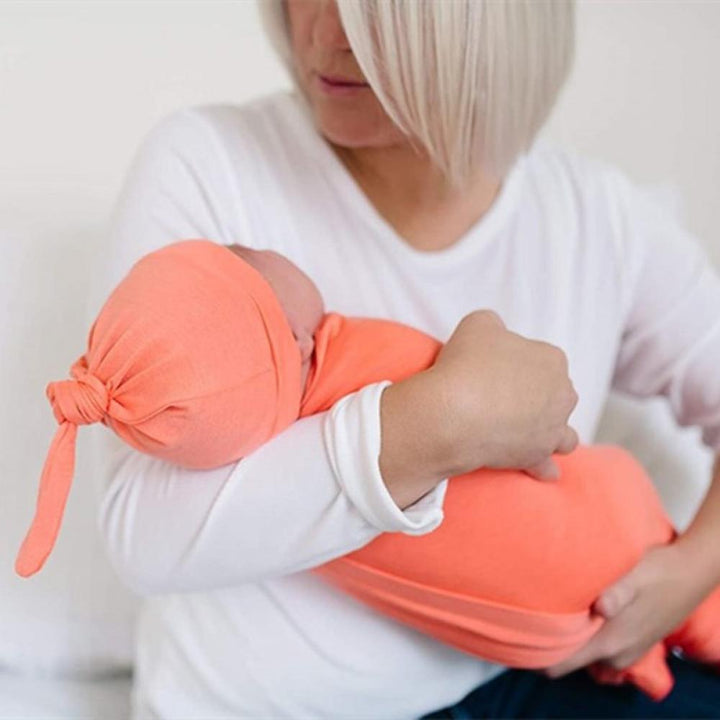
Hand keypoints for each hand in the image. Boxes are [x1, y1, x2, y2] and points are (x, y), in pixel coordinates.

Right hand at [428, 309, 578, 478]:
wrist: (454, 412)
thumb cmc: (466, 364)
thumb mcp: (478, 324)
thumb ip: (495, 325)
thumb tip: (497, 335)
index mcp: (553, 359)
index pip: (541, 357)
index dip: (517, 363)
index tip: (494, 370)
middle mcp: (562, 394)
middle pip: (555, 393)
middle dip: (538, 396)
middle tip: (504, 399)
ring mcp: (552, 428)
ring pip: (563, 431)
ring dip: (552, 431)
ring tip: (531, 433)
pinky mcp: (536, 456)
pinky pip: (547, 465)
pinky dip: (543, 467)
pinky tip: (541, 470)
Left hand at [544, 544, 708, 677]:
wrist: (691, 571)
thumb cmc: (659, 571)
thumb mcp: (635, 576)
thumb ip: (616, 594)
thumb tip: (601, 607)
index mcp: (612, 641)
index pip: (565, 664)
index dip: (540, 654)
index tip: (520, 638)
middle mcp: (618, 653)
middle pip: (571, 659)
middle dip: (554, 642)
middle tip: (532, 614)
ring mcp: (628, 650)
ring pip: (587, 652)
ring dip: (573, 637)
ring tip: (554, 609)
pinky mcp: (634, 642)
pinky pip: (600, 647)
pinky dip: (588, 634)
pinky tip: (581, 611)